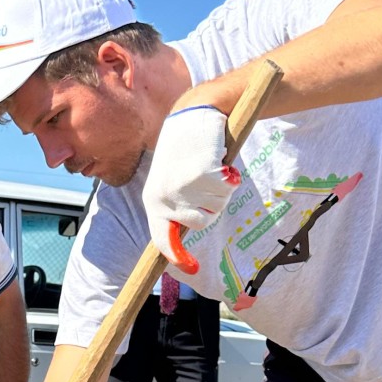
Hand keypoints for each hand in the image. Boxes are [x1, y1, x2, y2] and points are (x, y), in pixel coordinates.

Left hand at [143, 105, 238, 261]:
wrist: (195, 112)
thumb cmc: (185, 148)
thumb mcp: (170, 178)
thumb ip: (175, 204)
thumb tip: (182, 233)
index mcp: (153, 201)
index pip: (162, 239)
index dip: (176, 256)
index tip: (191, 268)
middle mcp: (163, 198)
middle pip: (201, 224)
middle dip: (210, 205)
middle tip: (206, 179)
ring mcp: (181, 189)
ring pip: (216, 207)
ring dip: (220, 190)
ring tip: (209, 165)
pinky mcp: (201, 177)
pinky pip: (225, 191)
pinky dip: (228, 178)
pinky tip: (218, 160)